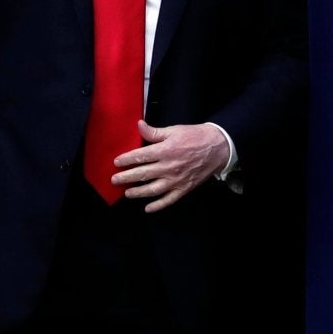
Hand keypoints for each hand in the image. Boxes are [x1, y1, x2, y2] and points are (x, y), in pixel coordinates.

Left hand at [112, 120, 228, 212]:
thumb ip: (154, 132)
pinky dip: (157, 206)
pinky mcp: (184, 189)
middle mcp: (168, 167)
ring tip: (127, 193)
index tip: (116, 162)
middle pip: (142, 174)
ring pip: (152, 190)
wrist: (217, 147)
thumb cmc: (194, 136)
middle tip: (114, 180)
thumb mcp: (173, 130)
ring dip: (138, 192)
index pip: (140, 156)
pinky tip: (147, 209)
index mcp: (165, 151)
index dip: (126, 159)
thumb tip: (138, 125)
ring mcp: (176, 180)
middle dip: (126, 178)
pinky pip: (169, 200)